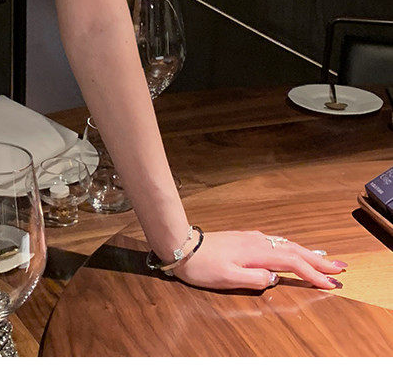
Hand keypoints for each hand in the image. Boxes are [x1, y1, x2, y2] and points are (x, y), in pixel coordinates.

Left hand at [169, 230, 346, 290]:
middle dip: (318, 260)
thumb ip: (254, 280)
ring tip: (325, 260)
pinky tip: (294, 251)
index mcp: (257, 253)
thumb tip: (275, 279)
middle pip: (295, 250)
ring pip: (287, 245)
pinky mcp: (246, 239)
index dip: (313, 274)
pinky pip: (277, 243)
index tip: (331, 283)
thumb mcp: (227, 278)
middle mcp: (258, 242)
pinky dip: (292, 248)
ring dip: (308, 253)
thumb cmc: (202, 265)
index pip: (292, 264)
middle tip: (340, 269)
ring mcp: (252, 239)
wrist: (182, 245)